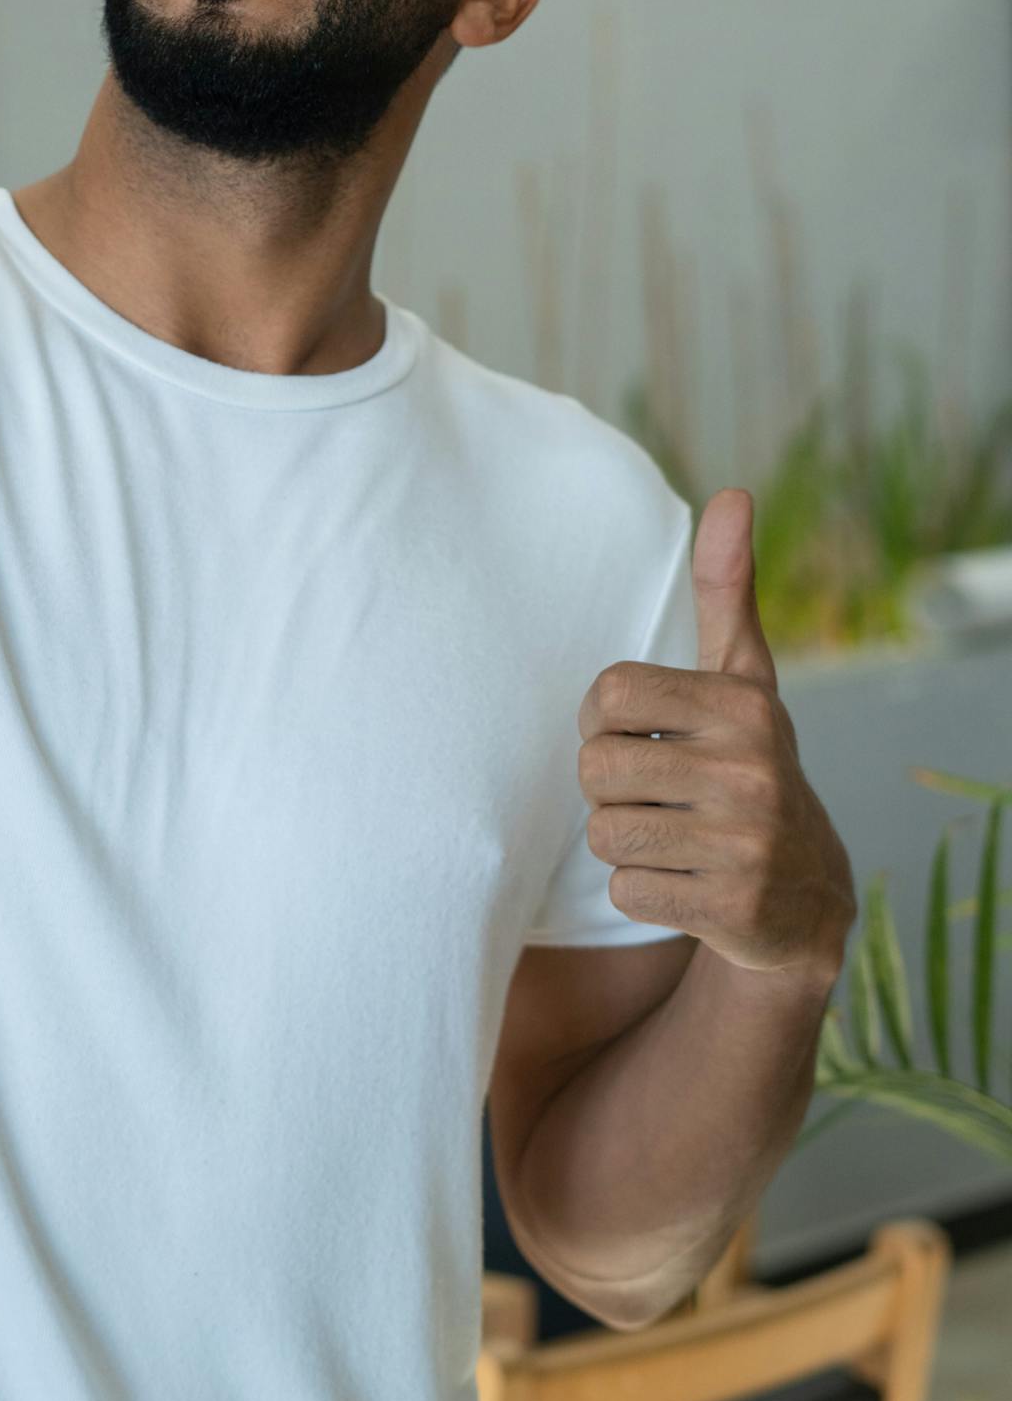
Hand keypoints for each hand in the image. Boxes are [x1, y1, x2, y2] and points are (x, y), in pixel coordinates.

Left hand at [576, 488, 855, 980]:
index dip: (602, 720)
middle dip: (610, 786)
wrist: (806, 899)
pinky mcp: (733, 908)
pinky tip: (688, 881)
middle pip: (594, 768)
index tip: (640, 735)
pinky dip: (642, 891)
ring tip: (676, 836)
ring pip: (604, 833)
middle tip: (660, 794)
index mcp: (743, 705)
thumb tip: (732, 492)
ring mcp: (746, 843)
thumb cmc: (747, 763)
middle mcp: (752, 770)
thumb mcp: (744, 677)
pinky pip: (626, 890)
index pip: (606, 695)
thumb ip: (727, 588)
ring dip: (624, 840)